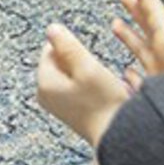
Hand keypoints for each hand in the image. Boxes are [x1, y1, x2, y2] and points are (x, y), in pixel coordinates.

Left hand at [36, 22, 129, 148]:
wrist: (120, 137)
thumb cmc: (104, 105)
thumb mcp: (87, 67)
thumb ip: (67, 45)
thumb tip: (51, 28)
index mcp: (44, 83)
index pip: (50, 48)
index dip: (72, 47)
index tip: (88, 59)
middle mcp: (46, 95)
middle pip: (60, 61)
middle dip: (80, 61)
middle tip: (96, 74)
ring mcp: (58, 104)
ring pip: (72, 73)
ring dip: (87, 73)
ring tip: (101, 86)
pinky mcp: (71, 110)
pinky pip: (78, 87)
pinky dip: (90, 85)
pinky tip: (102, 95)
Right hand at [110, 0, 163, 91]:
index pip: (159, 21)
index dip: (148, 3)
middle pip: (152, 32)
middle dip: (138, 12)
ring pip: (145, 54)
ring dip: (131, 37)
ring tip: (116, 23)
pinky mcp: (160, 100)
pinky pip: (143, 83)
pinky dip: (133, 74)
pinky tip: (126, 72)